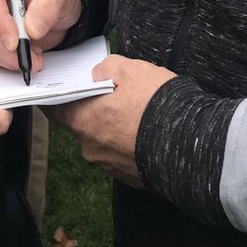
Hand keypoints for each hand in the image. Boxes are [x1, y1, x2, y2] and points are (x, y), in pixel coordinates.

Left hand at [45, 54, 175, 186]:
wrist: (192, 145)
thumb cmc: (155, 104)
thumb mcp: (129, 69)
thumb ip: (105, 68)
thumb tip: (97, 76)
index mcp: (82, 121)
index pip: (54, 109)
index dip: (57, 97)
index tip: (62, 88)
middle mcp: (90, 148)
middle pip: (83, 123)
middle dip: (96, 110)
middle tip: (116, 95)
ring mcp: (110, 166)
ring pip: (105, 139)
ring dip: (115, 127)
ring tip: (139, 113)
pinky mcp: (131, 178)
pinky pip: (123, 154)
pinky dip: (131, 143)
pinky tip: (149, 131)